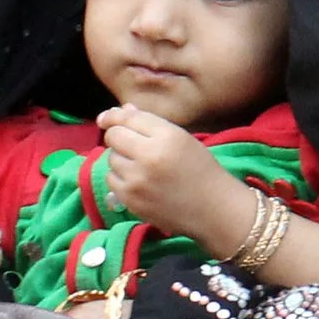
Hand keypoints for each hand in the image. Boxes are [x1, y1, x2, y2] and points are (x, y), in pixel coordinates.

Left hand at [96, 105, 248, 247]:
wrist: (212, 209)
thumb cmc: (200, 170)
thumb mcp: (182, 139)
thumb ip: (150, 124)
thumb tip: (122, 110)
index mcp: (167, 136)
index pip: (128, 118)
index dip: (113, 116)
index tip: (105, 119)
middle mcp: (149, 156)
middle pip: (113, 137)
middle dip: (118, 137)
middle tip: (130, 145)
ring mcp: (138, 180)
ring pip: (110, 159)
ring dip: (120, 159)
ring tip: (140, 165)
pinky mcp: (131, 200)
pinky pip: (111, 180)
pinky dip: (120, 178)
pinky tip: (137, 181)